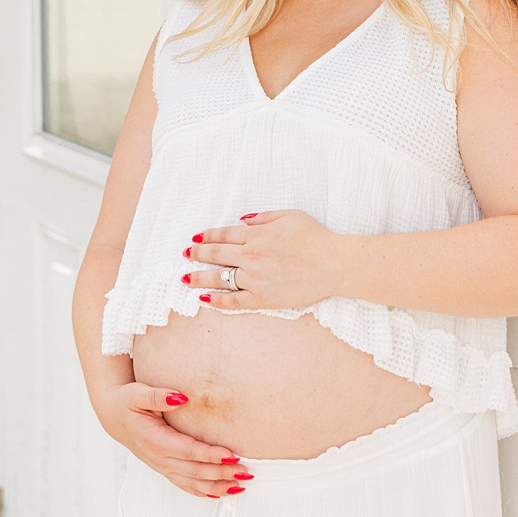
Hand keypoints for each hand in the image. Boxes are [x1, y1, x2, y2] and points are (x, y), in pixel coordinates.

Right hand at [93, 380, 252, 499]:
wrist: (113, 416)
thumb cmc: (126, 403)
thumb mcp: (136, 394)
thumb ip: (157, 396)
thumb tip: (181, 397)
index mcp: (154, 440)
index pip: (187, 450)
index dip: (209, 454)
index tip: (231, 454)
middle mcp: (159, 458)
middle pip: (194, 470)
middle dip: (221, 472)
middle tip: (245, 470)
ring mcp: (162, 466)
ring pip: (192, 482)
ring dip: (217, 485)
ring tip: (240, 484)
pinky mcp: (164, 468)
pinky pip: (185, 485)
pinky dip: (204, 491)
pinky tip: (221, 493)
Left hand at [181, 210, 341, 310]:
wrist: (332, 264)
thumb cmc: (315, 237)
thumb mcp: (289, 216)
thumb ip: (263, 217)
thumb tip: (243, 220)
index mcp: (256, 235)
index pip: (223, 235)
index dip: (207, 236)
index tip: (196, 238)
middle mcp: (250, 256)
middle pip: (216, 255)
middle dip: (197, 254)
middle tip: (185, 254)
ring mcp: (254, 279)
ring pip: (219, 278)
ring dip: (199, 278)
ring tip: (185, 279)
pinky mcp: (262, 299)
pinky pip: (234, 301)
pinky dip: (217, 300)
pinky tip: (205, 299)